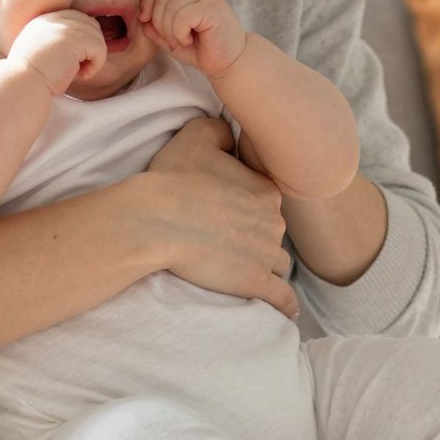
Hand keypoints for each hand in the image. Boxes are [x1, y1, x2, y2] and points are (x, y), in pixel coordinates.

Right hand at [8, 9, 106, 95]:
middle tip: (77, 67)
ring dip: (92, 59)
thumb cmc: (30, 78)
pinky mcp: (76, 39)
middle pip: (91, 25)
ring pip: (97, 38)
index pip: (77, 19)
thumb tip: (81, 46)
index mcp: (44, 20)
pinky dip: (95, 66)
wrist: (23, 84)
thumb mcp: (39, 52)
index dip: (82, 40)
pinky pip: (100, 50)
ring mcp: (65, 27)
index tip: (72, 61)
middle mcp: (54, 19)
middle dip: (90, 47)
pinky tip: (80, 75)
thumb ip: (56, 42)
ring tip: (76, 72)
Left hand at [139, 0, 246, 77]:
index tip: (147, 22)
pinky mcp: (212, 8)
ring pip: (169, 8)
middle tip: (171, 40)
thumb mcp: (171, 38)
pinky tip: (189, 40)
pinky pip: (181, 18)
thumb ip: (155, 27)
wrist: (230, 62)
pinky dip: (179, 34)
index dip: (146, 3)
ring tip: (181, 42)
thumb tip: (142, 18)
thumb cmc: (202, 49)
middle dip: (158, 23)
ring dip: (169, 32)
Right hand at [140, 117, 298, 319]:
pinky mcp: (254, 283)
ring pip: (278, 264)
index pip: (268, 202)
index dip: (250, 209)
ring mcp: (266, 254)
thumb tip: (231, 134)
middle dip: (258, 238)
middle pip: (273, 233)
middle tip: (231, 243)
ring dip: (267, 268)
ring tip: (249, 272)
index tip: (230, 215)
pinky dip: (284, 304)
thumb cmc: (172, 179)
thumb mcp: (195, 136)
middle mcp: (274, 222)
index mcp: (266, 190)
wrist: (155, 221)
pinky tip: (285, 311)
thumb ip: (219, 129)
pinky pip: (282, 298)